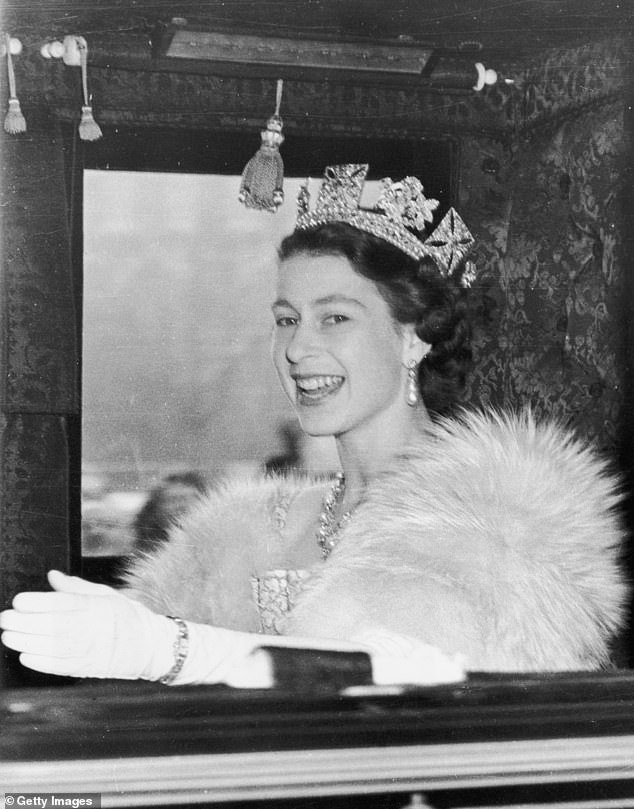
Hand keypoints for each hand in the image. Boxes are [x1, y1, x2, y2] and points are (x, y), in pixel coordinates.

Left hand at [0, 571, 174, 679]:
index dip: (37, 602)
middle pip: (53, 625)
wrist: (150, 646)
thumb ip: (76, 587)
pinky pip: (61, 666)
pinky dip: (41, 662)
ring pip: (53, 647)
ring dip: (27, 642)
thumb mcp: (106, 594)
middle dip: (25, 622)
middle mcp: (92, 628)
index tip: (18, 601)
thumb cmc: (127, 616)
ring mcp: (90, 650)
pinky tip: (25, 656)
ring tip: (8, 636)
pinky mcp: (88, 668)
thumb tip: (52, 577)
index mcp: (97, 606)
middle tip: (5, 618)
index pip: (62, 604)